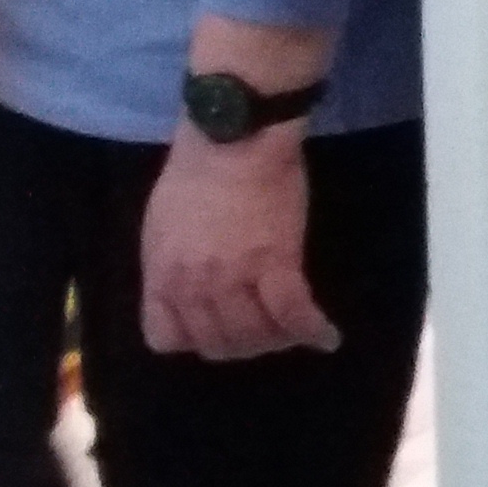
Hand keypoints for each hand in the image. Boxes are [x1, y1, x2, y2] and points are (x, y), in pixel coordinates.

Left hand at [141, 129, 336, 360]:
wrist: (233, 140)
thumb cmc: (196, 172)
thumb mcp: (163, 227)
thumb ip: (172, 265)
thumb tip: (192, 287)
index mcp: (161, 276)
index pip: (166, 340)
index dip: (194, 341)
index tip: (216, 330)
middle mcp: (193, 286)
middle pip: (217, 344)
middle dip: (242, 346)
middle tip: (265, 333)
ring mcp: (234, 278)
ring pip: (256, 336)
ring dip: (278, 341)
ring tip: (294, 331)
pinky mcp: (276, 264)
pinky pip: (294, 314)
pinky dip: (312, 331)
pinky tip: (326, 336)